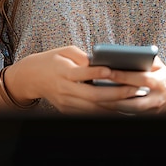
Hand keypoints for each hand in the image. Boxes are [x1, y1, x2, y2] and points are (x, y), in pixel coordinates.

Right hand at [9, 45, 146, 113]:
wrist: (31, 77)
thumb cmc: (53, 60)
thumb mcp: (65, 51)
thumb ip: (82, 57)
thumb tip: (100, 62)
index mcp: (63, 72)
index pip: (82, 73)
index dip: (97, 73)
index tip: (113, 70)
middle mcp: (65, 90)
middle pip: (92, 95)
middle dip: (115, 93)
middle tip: (134, 89)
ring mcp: (66, 103)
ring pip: (93, 108)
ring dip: (115, 106)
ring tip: (134, 100)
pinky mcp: (67, 111)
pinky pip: (89, 114)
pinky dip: (106, 112)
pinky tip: (121, 108)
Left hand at [96, 56, 165, 114]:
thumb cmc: (164, 76)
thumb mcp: (159, 65)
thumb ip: (146, 58)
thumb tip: (125, 52)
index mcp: (159, 81)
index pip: (140, 78)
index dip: (124, 75)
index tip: (108, 70)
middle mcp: (156, 97)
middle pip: (132, 96)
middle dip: (113, 91)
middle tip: (96, 85)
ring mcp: (151, 109)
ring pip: (129, 109)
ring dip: (112, 104)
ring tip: (95, 97)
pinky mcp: (146, 117)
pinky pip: (128, 114)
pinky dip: (115, 110)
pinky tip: (102, 105)